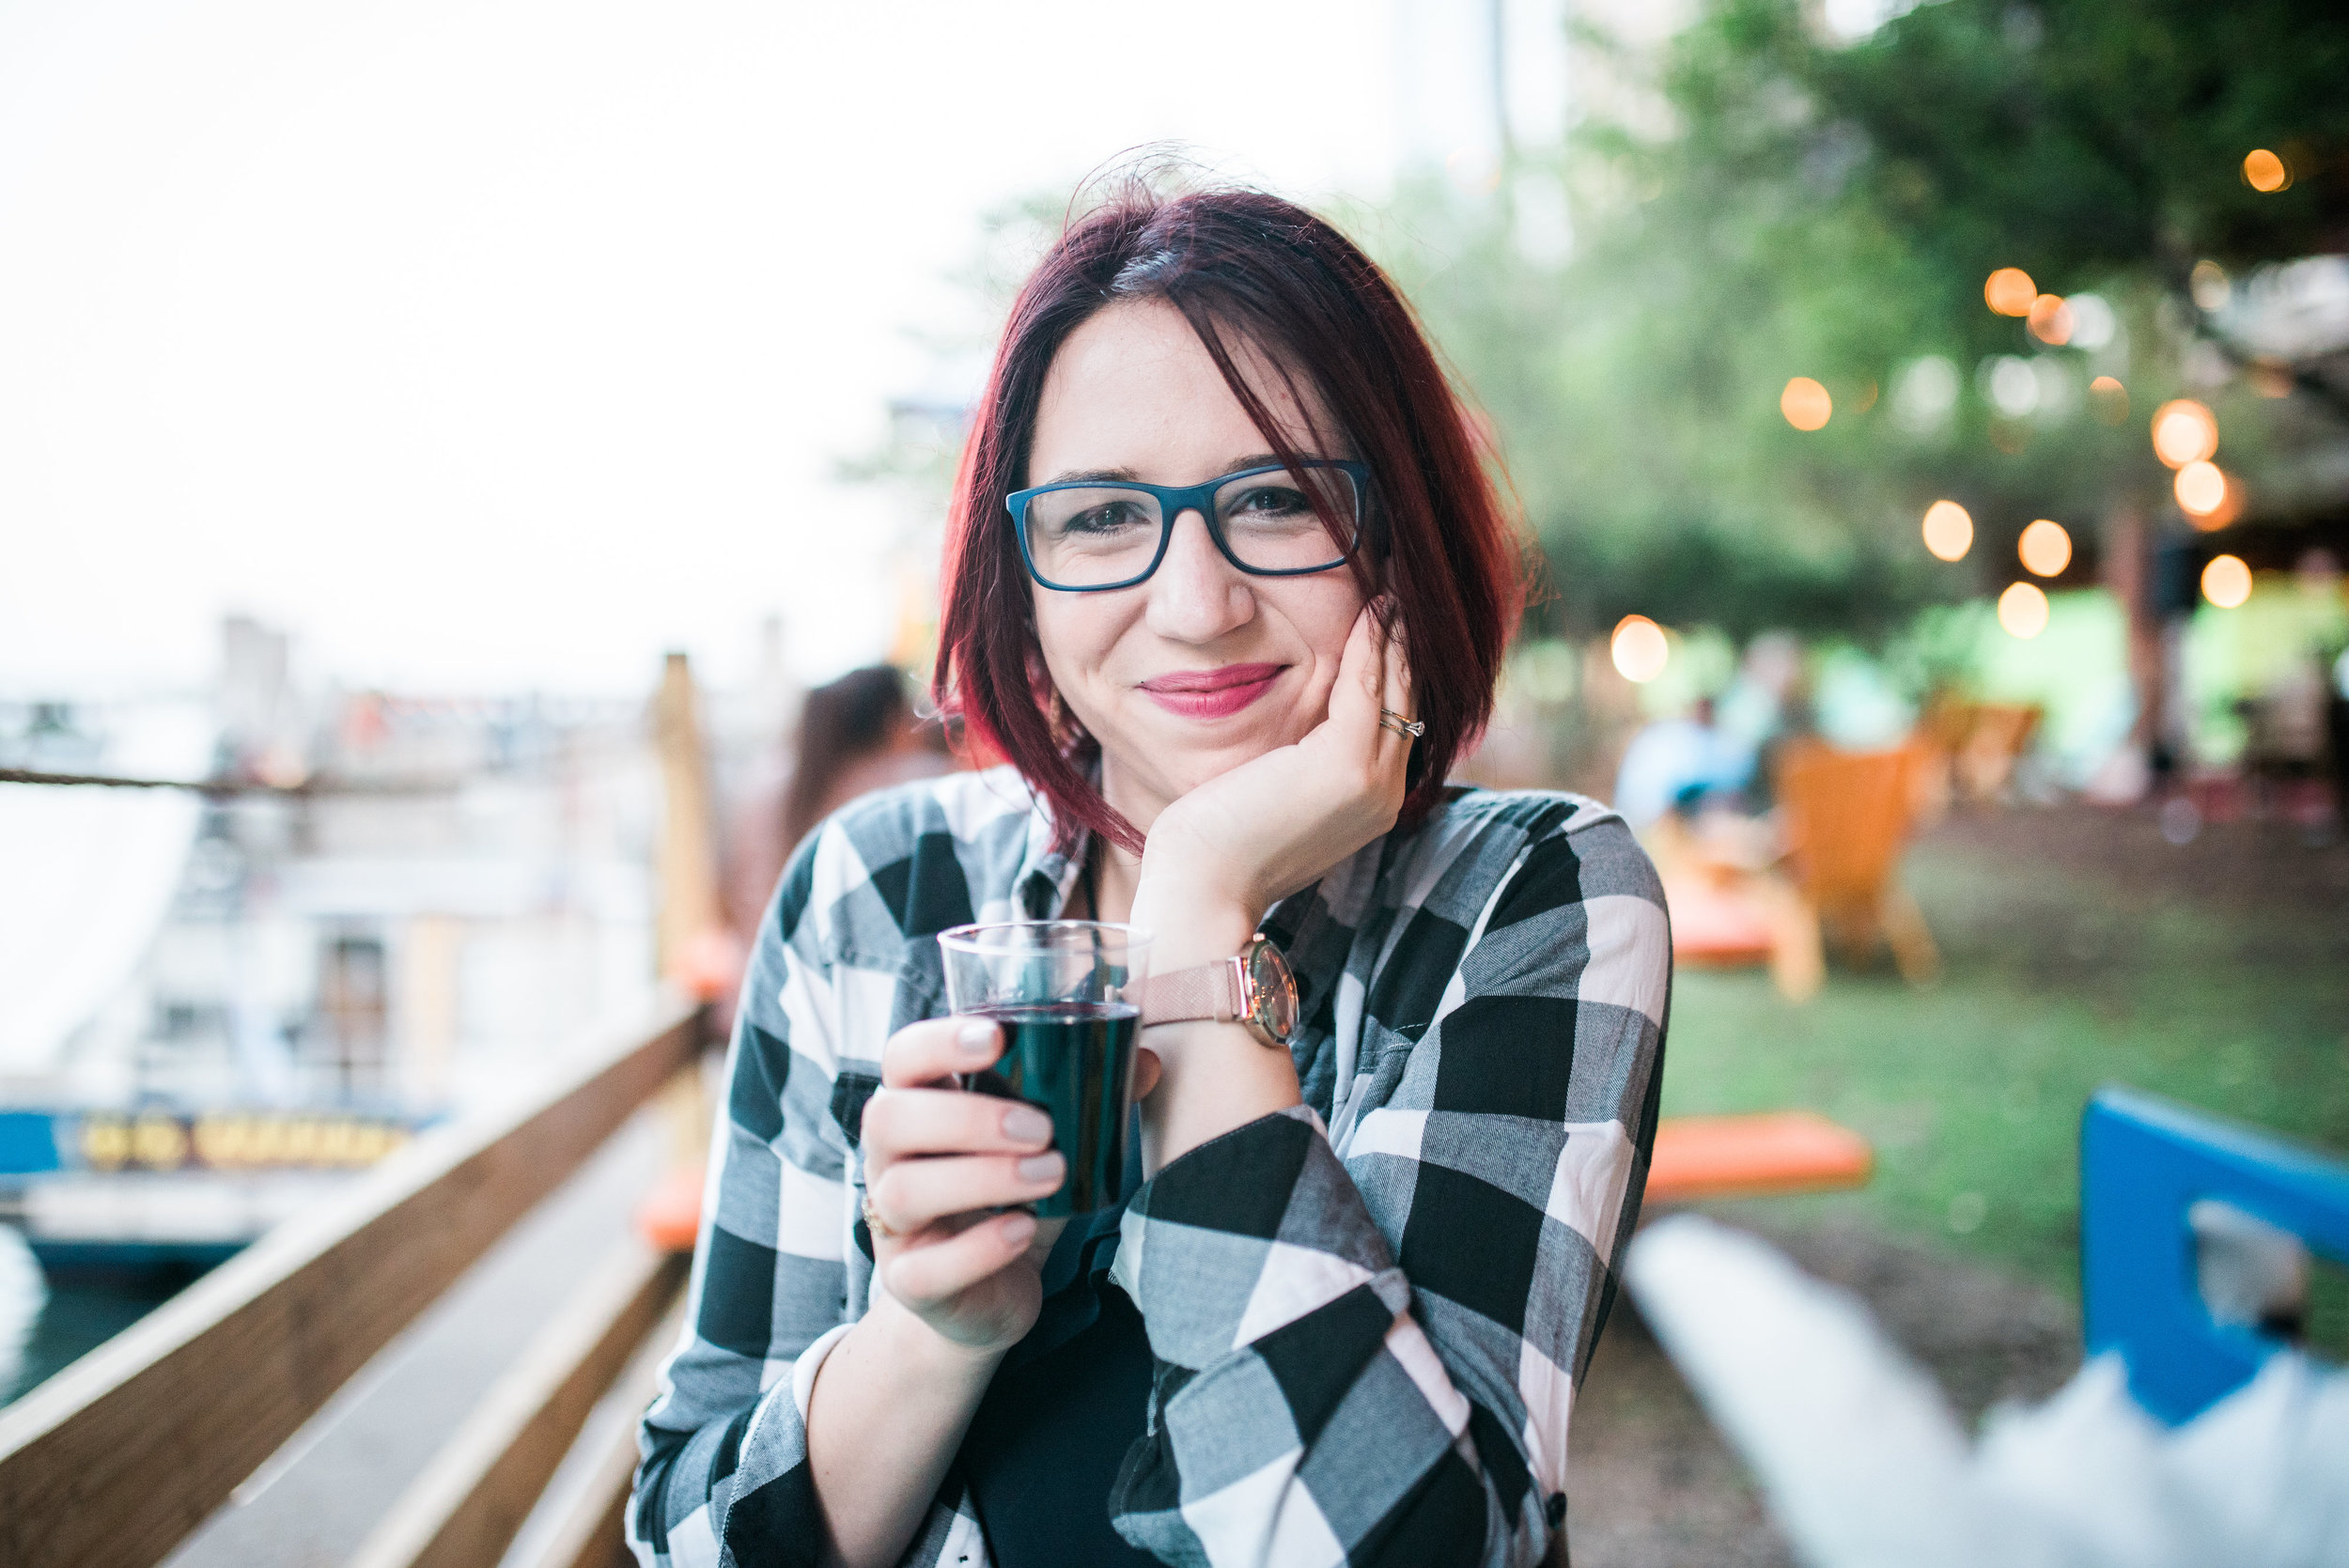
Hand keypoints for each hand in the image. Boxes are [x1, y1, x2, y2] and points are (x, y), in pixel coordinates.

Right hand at [858, 1018, 1071, 1357]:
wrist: (987, 1296)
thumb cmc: (1010, 1201)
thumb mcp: (1044, 1147)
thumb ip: (1085, 1102)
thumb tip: (1149, 1061)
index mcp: (917, 1108)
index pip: (902, 1058)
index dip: (938, 1041)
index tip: (996, 1038)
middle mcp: (889, 1160)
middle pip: (890, 1118)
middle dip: (969, 1116)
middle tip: (1042, 1128)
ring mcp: (891, 1224)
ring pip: (905, 1191)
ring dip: (983, 1177)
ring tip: (1050, 1174)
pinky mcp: (908, 1282)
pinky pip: (924, 1268)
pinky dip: (978, 1248)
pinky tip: (1022, 1231)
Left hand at [1125, 600, 1412, 1167]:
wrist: (1200, 888)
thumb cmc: (1216, 849)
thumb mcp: (1271, 802)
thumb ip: (1296, 768)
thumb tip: (1291, 741)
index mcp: (1369, 805)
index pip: (1392, 723)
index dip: (1393, 671)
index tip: (1389, 624)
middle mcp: (1383, 795)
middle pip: (1406, 700)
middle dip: (1404, 645)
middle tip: (1400, 591)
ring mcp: (1371, 782)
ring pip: (1394, 689)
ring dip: (1395, 635)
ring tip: (1391, 590)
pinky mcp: (1344, 765)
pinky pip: (1366, 687)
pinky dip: (1370, 645)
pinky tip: (1368, 609)